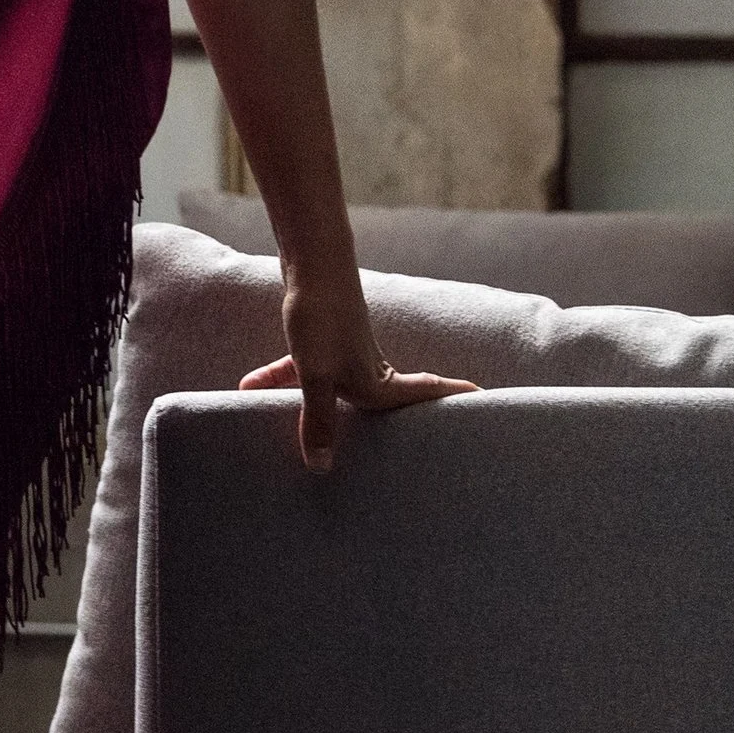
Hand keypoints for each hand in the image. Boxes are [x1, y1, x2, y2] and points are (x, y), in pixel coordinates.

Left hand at [238, 276, 477, 473]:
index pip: (422, 395)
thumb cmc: (322, 317)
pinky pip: (302, 372)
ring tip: (313, 436)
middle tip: (414, 442)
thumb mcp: (315, 374)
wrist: (310, 265)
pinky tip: (249, 387)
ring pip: (336, 391)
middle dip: (394, 424)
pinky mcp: (318, 341)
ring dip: (322, 411)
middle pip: (385, 403)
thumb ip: (317, 420)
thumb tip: (322, 467)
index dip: (451, 399)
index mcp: (378, 381)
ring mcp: (343, 354)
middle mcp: (367, 370)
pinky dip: (280, 380)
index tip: (484, 400)